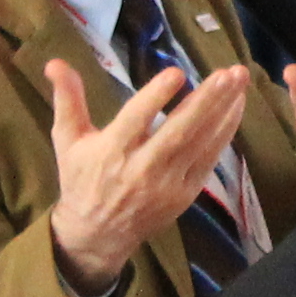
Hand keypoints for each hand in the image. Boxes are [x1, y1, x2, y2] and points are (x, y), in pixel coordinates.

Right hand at [44, 57, 252, 292]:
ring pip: (200, 144)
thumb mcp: (67, 140)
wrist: (98, 234)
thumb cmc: (82, 179)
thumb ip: (67, 100)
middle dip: (205, 102)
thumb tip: (55, 62)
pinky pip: (210, 159)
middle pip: (178, 133)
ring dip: (223, 111)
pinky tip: (236, 107)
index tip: (177, 72)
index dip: (156, 97)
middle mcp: (141, 168)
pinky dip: (225, 132)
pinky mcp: (186, 193)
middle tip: (228, 73)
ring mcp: (168, 183)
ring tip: (240, 80)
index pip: (135, 121)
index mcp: (111, 151)